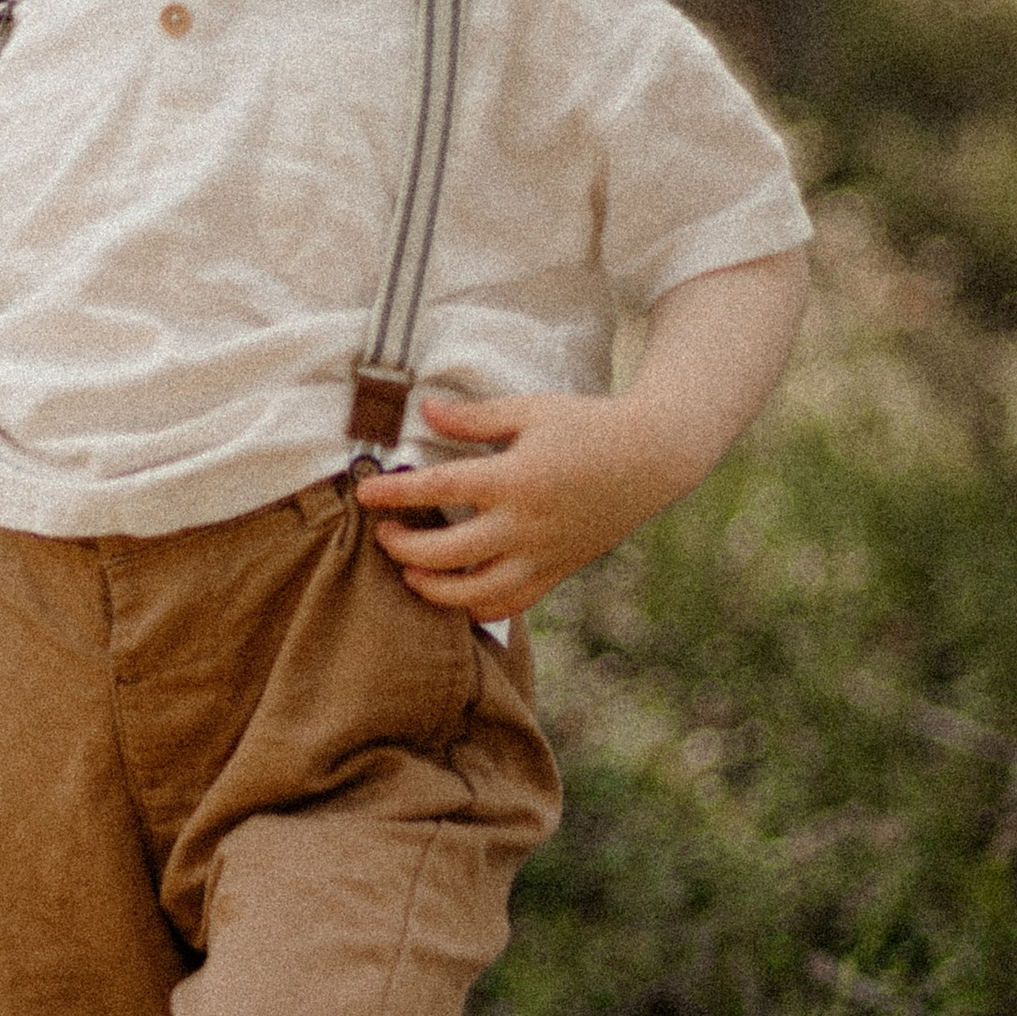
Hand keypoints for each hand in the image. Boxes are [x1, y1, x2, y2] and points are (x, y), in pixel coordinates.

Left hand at [353, 388, 685, 616]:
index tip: (364, 493)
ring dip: (433, 590)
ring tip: (410, 572)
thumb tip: (425, 408)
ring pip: (475, 595)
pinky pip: (509, 604)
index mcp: (515, 478)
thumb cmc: (588, 426)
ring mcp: (542, 555)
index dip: (395, 493)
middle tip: (383, 535)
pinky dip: (476, 608)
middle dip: (403, 549)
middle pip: (447, 554)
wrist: (653, 458)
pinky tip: (453, 594)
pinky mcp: (556, 572)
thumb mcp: (530, 410)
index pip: (439, 489)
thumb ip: (474, 418)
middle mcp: (526, 524)